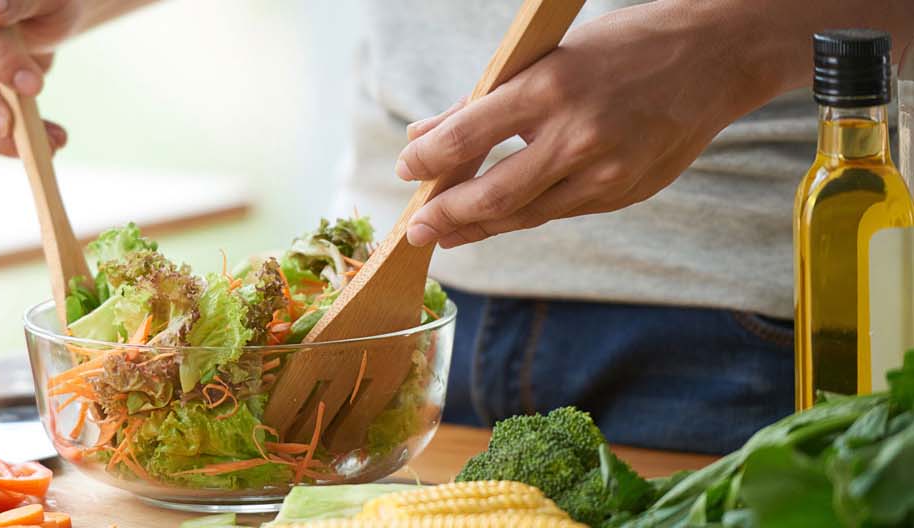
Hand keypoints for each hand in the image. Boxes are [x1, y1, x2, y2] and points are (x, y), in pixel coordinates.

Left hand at [396, 2, 780, 247]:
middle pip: (492, 195)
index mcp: (551, 88)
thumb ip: (482, 101)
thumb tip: (423, 136)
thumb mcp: (545, 57)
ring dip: (478, 228)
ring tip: (446, 233)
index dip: (426, 161)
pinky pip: (561, 211)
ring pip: (526, 214)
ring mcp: (607, 172)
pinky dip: (524, 215)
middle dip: (445, 217)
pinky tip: (498, 218)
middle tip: (415, 230)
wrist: (718, 57)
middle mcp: (579, 136)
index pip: (467, 137)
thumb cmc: (623, 47)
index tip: (405, 169)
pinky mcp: (626, 193)